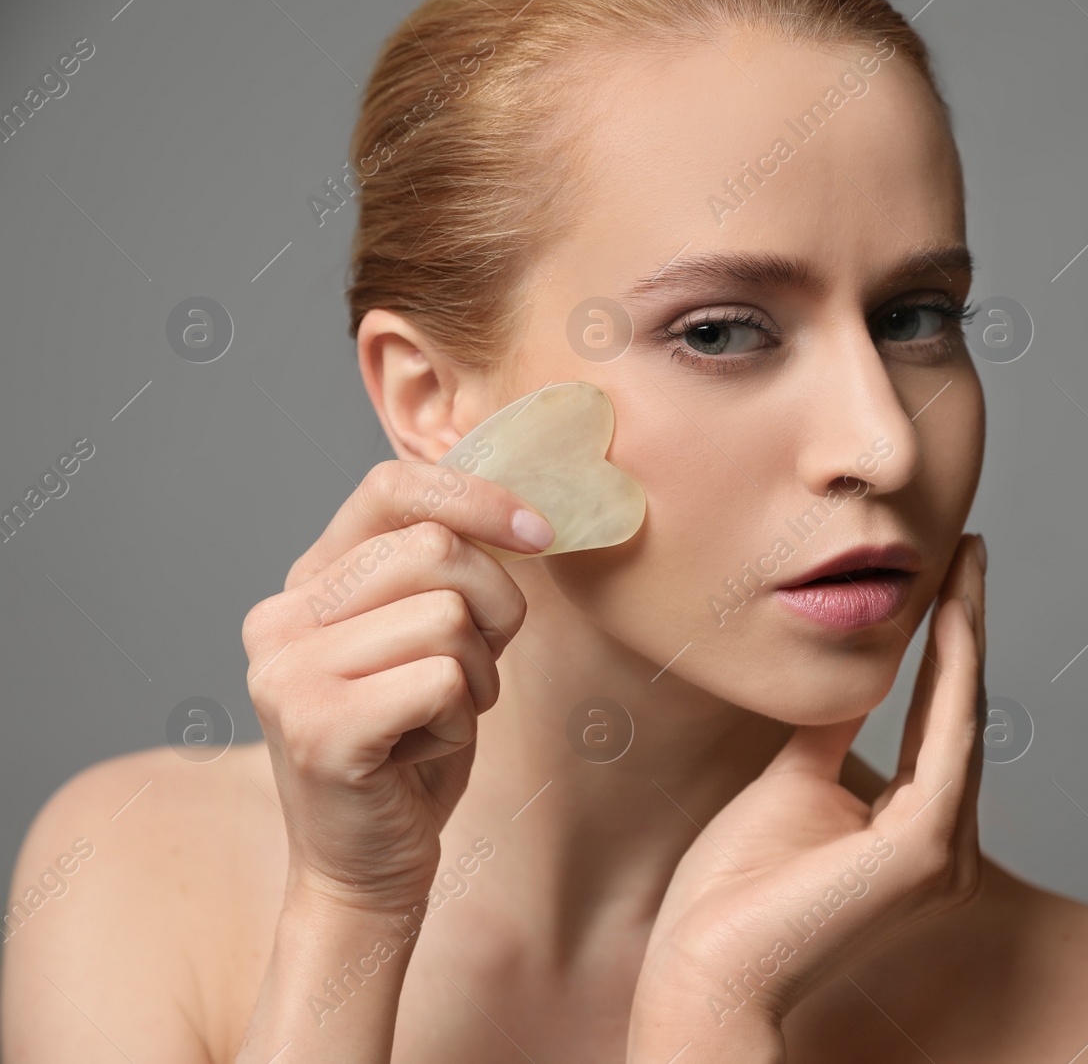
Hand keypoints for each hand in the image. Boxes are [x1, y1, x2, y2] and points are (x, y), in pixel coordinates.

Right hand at [240, 460, 549, 913]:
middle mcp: (280, 617)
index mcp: (306, 582)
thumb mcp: (433, 642)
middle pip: (436, 550)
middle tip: (471, 675)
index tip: (540, 532)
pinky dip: (460, 720)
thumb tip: (529, 512)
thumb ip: (452, 575)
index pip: (392, 487)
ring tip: (434, 720)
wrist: (364, 868)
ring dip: (475, 678)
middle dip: (492, 610)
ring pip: (448, 618)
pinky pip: (443, 681)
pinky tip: (421, 753)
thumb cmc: (410, 749)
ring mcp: (288, 672)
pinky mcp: (318, 728)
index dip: (478, 496)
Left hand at [628, 533, 987, 1060]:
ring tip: (963, 563)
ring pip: (961, 715)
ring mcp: (942, 851)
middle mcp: (943, 843)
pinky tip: (950, 615)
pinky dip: (952, 672)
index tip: (946, 576)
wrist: (705, 969)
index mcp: (911, 831)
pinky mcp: (925, 850)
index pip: (934, 718)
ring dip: (964, 633)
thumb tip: (851, 676)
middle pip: (959, 710)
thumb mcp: (787, 785)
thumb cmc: (733, 896)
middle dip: (963, 625)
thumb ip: (827, 733)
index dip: (944, 646)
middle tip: (967, 550)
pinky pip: (945, 739)